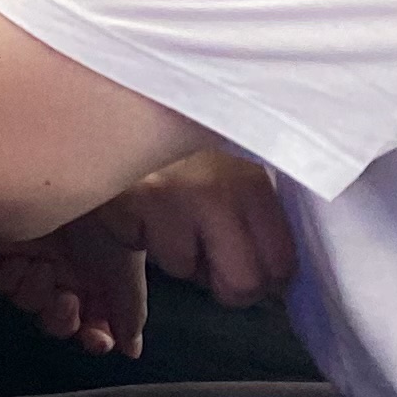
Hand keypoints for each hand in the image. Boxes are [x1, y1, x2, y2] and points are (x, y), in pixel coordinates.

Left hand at [0, 212, 149, 358]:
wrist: (88, 187)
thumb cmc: (111, 224)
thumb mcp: (126, 273)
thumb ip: (129, 312)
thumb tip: (133, 351)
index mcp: (89, 283)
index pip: (86, 324)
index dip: (90, 337)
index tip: (97, 339)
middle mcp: (59, 274)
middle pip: (51, 318)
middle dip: (59, 318)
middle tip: (68, 300)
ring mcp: (29, 257)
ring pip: (22, 299)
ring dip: (35, 293)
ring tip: (48, 270)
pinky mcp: (0, 242)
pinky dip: (8, 274)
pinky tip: (26, 260)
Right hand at [125, 150, 296, 307]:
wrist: (115, 110)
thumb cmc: (184, 144)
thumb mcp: (230, 169)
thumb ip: (252, 214)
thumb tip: (270, 274)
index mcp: (251, 183)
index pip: (281, 261)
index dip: (267, 281)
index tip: (250, 274)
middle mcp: (216, 192)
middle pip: (240, 283)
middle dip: (224, 286)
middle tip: (208, 267)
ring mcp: (168, 199)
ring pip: (182, 268)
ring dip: (173, 252)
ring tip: (163, 216)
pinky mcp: (126, 204)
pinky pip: (137, 244)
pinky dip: (136, 232)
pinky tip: (137, 204)